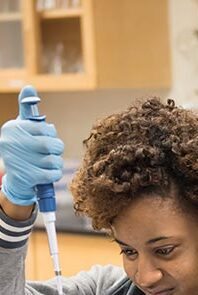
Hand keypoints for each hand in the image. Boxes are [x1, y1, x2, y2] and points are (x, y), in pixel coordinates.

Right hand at [0, 86, 63, 205]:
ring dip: (56, 163)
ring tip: (48, 163)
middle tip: (52, 152)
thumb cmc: (23, 148)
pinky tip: (48, 173)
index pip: (46, 129)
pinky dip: (55, 174)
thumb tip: (28, 86)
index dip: (52, 135)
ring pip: (55, 161)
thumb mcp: (23, 128)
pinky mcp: (27, 177)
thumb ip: (27, 109)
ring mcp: (19, 160)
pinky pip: (54, 174)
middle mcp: (13, 143)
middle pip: (52, 145)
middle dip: (57, 150)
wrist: (16, 179)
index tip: (46, 139)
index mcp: (13, 128)